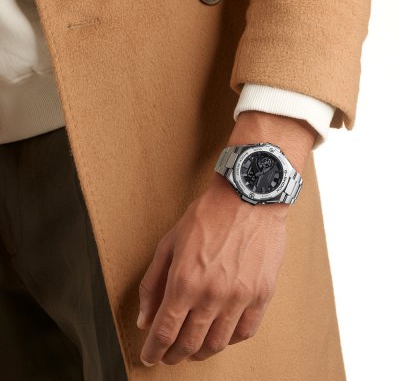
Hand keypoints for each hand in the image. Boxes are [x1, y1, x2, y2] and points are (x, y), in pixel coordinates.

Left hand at [137, 173, 288, 365]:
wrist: (247, 199)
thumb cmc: (207, 216)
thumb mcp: (169, 244)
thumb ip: (153, 284)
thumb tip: (145, 319)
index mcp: (184, 282)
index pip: (165, 331)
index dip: (154, 349)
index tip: (150, 355)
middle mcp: (212, 295)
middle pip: (189, 343)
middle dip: (173, 355)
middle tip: (169, 355)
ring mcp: (240, 297)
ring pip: (217, 343)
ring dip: (200, 353)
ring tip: (193, 349)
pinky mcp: (261, 294)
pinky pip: (246, 331)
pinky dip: (230, 340)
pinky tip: (221, 334)